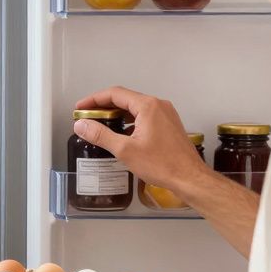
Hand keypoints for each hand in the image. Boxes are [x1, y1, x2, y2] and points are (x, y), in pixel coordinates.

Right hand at [75, 86, 205, 190]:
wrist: (189, 178)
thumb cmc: (163, 164)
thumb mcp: (125, 150)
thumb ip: (101, 135)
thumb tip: (82, 125)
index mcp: (147, 106)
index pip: (115, 94)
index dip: (94, 99)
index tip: (81, 108)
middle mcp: (158, 105)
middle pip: (125, 98)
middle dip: (104, 106)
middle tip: (88, 116)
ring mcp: (166, 114)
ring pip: (136, 108)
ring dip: (118, 113)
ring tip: (102, 124)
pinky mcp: (169, 125)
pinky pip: (145, 116)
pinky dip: (130, 121)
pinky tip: (122, 134)